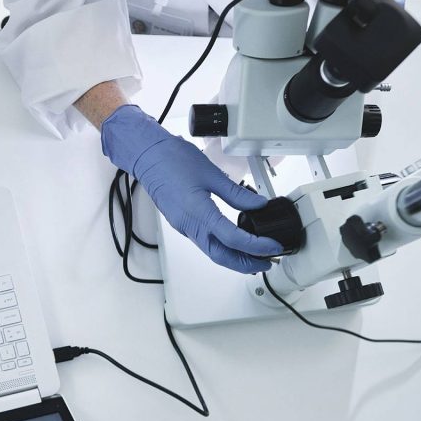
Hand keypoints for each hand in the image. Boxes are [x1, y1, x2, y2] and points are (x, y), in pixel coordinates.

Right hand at [101, 105, 282, 272]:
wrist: (147, 157)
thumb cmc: (172, 160)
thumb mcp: (211, 174)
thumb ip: (236, 194)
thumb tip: (258, 205)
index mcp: (198, 212)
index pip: (232, 239)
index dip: (256, 246)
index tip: (273, 247)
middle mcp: (189, 225)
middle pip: (220, 256)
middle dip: (245, 263)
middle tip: (267, 262)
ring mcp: (183, 226)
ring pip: (212, 251)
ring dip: (234, 257)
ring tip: (254, 256)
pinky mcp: (182, 223)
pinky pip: (204, 241)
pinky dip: (222, 246)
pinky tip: (233, 242)